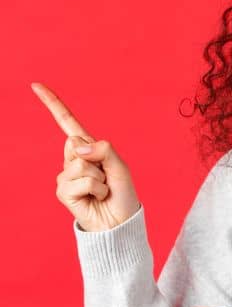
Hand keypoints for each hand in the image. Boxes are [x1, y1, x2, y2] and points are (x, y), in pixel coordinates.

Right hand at [32, 82, 142, 231]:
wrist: (118, 221)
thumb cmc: (121, 194)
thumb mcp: (120, 167)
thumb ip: (104, 150)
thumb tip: (77, 146)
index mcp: (87, 149)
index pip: (67, 122)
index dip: (52, 104)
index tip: (36, 85)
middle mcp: (72, 159)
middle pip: (77, 142)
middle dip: (99, 159)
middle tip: (105, 176)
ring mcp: (65, 175)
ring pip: (81, 164)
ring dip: (100, 177)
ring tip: (102, 189)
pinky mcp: (62, 191)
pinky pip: (83, 180)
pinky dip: (97, 189)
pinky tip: (95, 198)